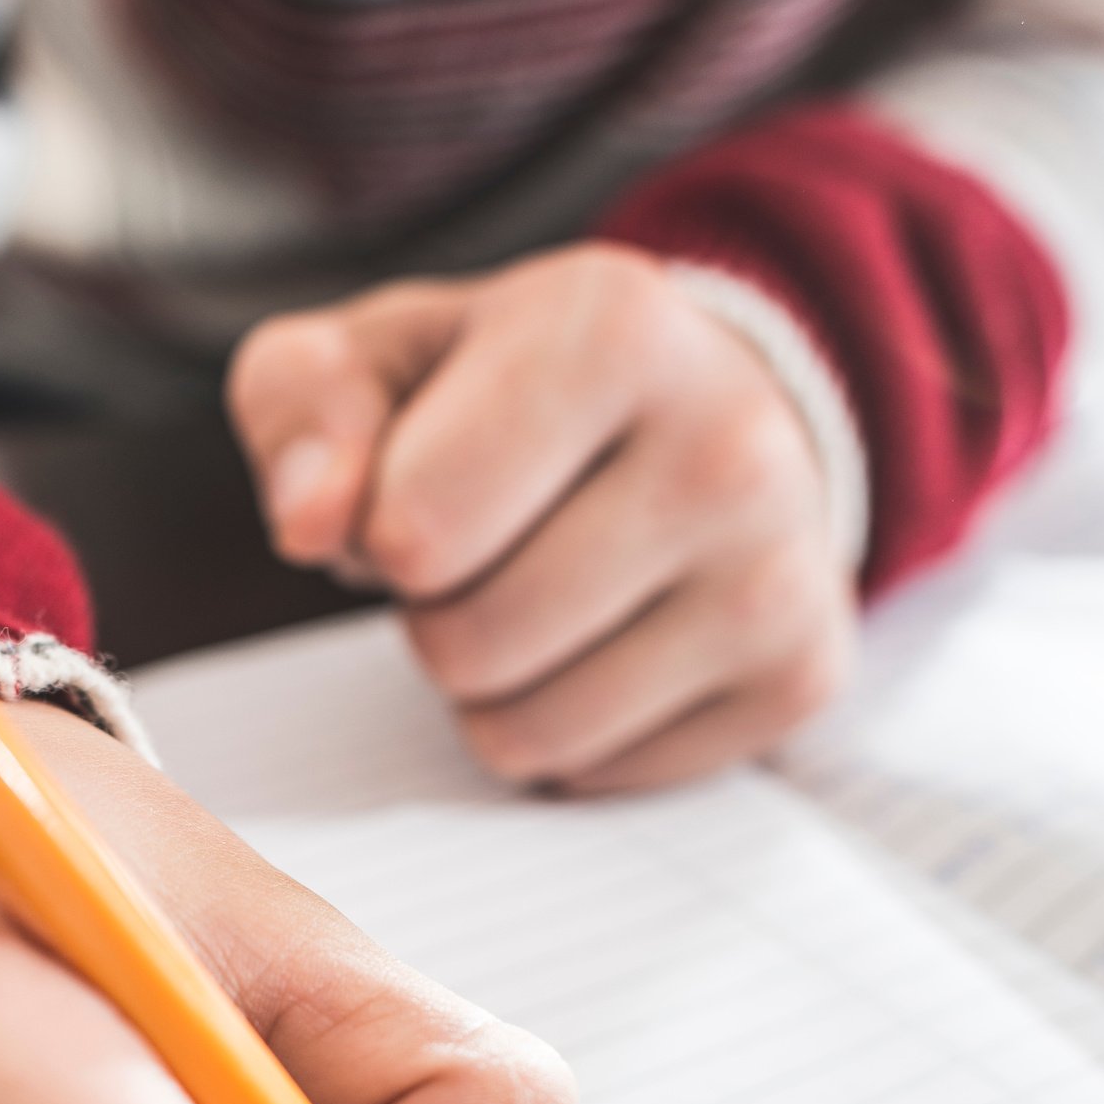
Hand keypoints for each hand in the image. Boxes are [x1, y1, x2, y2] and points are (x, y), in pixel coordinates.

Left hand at [229, 244, 855, 791]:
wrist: (710, 411)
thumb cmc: (513, 391)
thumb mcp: (379, 357)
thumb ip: (302, 407)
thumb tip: (310, 521)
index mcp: (614, 325)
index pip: (411, 531)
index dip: (379, 532)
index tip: (426, 482)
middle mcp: (729, 442)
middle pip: (464, 645)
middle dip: (434, 616)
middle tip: (484, 552)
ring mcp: (781, 572)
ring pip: (526, 733)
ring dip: (489, 689)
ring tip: (537, 595)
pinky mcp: (801, 678)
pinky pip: (597, 778)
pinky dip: (569, 734)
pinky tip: (605, 642)